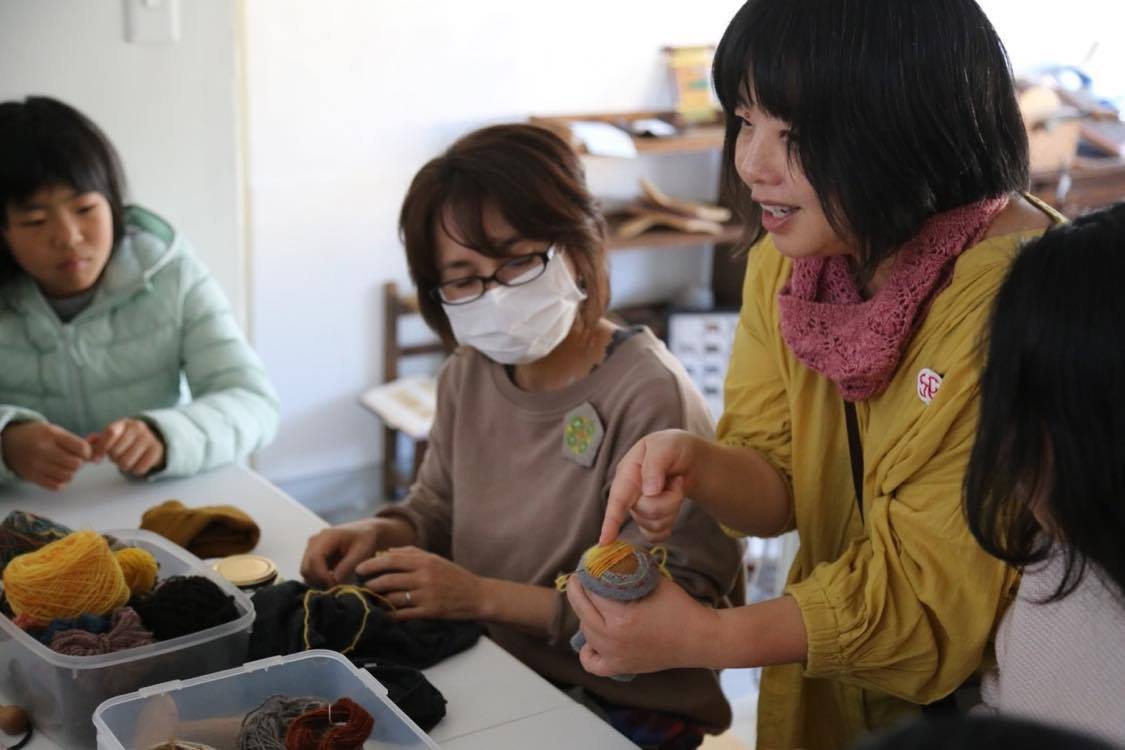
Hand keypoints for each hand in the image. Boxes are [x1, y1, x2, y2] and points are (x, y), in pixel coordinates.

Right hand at [0, 421, 91, 489]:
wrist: (10, 442)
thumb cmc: (38, 435)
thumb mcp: (55, 431)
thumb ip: (75, 441)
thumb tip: (96, 452)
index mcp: (52, 435)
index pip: (81, 448)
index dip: (87, 452)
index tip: (83, 452)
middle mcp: (44, 450)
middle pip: (76, 464)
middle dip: (79, 462)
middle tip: (73, 459)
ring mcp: (37, 465)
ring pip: (68, 476)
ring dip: (71, 472)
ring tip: (64, 465)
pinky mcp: (32, 477)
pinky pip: (57, 486)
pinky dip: (62, 482)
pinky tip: (58, 473)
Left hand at [87, 418, 164, 476]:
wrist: (155, 437)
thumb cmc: (127, 438)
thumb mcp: (114, 435)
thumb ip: (98, 440)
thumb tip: (85, 446)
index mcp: (124, 423)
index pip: (110, 433)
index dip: (101, 448)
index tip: (97, 458)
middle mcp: (138, 428)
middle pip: (116, 452)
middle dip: (114, 458)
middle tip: (118, 455)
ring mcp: (149, 439)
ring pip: (126, 463)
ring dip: (124, 465)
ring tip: (127, 459)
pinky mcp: (157, 451)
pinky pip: (139, 469)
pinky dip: (136, 469)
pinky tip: (137, 462)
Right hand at [301, 518, 383, 587]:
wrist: (367, 532)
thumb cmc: (366, 540)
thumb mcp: (362, 552)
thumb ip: (347, 567)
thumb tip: (334, 582)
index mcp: (326, 536)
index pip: (314, 559)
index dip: (322, 576)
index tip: (335, 586)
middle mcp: (315, 541)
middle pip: (306, 567)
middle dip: (319, 582)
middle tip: (335, 589)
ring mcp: (312, 548)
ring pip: (306, 572)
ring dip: (318, 582)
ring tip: (335, 586)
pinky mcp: (314, 556)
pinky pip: (310, 573)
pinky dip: (318, 580)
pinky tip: (333, 582)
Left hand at [357, 546, 482, 621]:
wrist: (477, 595)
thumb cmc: (454, 576)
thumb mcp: (435, 559)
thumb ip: (411, 553)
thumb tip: (386, 552)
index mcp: (425, 561)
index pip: (391, 560)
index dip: (372, 564)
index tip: (359, 569)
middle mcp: (424, 577)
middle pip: (388, 579)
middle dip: (371, 584)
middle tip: (361, 587)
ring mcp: (426, 595)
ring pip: (393, 598)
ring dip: (378, 600)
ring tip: (370, 600)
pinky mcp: (429, 612)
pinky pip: (403, 614)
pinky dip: (390, 615)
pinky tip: (383, 614)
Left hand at [566, 575, 716, 675]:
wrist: (699, 639)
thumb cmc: (679, 608)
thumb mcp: (653, 581)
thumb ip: (629, 569)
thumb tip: (609, 555)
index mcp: (621, 617)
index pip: (591, 592)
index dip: (587, 576)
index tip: (586, 566)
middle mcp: (612, 639)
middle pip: (581, 611)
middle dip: (577, 591)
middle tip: (579, 579)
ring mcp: (614, 656)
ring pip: (585, 633)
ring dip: (585, 616)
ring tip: (592, 603)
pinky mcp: (620, 668)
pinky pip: (591, 663)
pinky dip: (588, 651)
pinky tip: (593, 639)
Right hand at [599, 429, 698, 544]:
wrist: (686, 458)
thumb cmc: (672, 448)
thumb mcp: (665, 446)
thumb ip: (655, 465)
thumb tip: (649, 492)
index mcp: (627, 473)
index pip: (617, 499)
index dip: (610, 521)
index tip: (605, 540)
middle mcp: (629, 494)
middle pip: (645, 512)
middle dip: (669, 498)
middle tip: (676, 479)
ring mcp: (639, 509)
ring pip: (654, 525)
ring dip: (673, 505)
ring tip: (675, 486)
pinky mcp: (650, 521)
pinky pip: (657, 535)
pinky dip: (669, 523)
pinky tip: (673, 505)